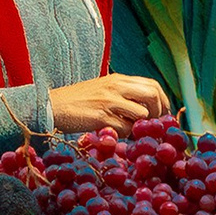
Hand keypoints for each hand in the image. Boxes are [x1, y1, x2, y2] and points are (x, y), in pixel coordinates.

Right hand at [49, 75, 171, 132]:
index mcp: (119, 79)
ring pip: (142, 114)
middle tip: (153, 126)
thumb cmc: (78, 101)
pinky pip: (125, 129)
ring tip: (130, 131)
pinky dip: (125, 135)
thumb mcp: (103, 90)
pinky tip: (116, 134)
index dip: (163, 101)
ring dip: (141, 127)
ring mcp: (109, 102)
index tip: (163, 115)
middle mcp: (117, 87)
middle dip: (159, 113)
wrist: (52, 105)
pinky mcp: (101, 117)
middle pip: (153, 96)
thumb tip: (146, 111)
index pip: (153, 85)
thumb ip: (123, 95)